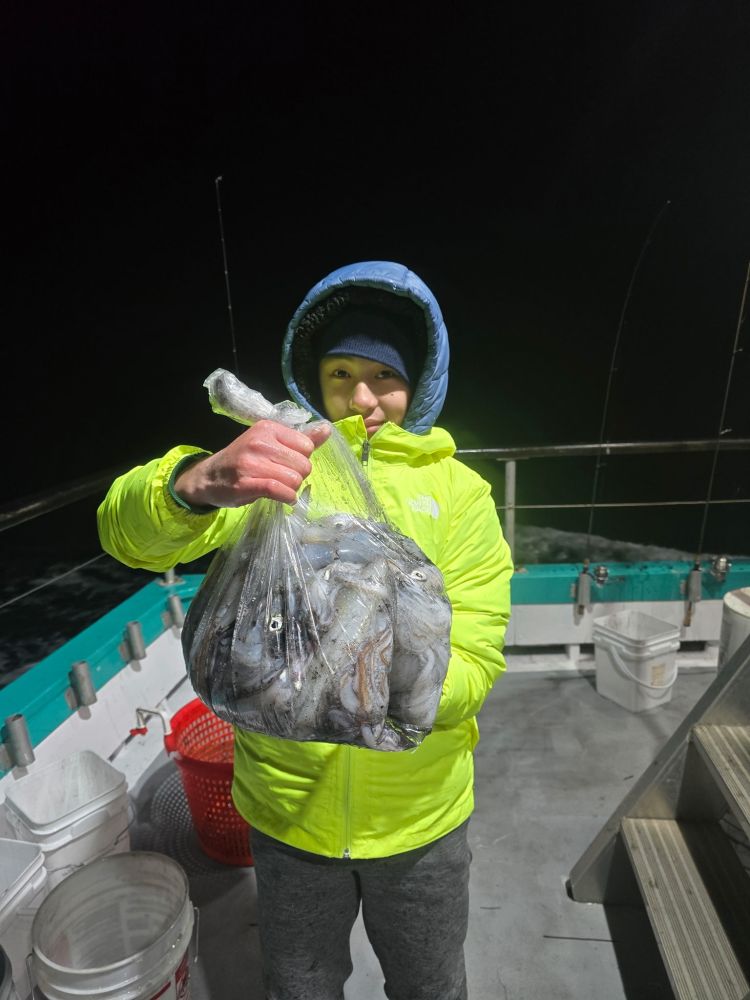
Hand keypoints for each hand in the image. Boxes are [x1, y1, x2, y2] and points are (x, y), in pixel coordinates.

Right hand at [174, 419, 330, 507]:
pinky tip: (284, 498)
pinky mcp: (246, 483)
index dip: (301, 459)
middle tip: (281, 477)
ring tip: (279, 487)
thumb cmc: (243, 459)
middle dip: (297, 476)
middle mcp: (260, 442)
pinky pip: (279, 491)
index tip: (287, 463)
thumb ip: (300, 439)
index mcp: (268, 428)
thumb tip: (327, 429)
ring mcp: (251, 463)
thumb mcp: (270, 443)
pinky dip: (287, 498)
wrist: (209, 477)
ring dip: (291, 489)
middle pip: (303, 465)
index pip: (306, 446)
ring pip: (294, 480)